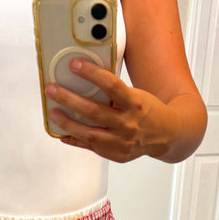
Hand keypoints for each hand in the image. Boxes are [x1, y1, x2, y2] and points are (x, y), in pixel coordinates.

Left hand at [44, 58, 177, 162]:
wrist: (166, 134)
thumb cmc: (147, 111)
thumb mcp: (135, 96)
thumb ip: (113, 92)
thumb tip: (85, 80)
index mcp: (135, 103)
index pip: (111, 85)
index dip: (92, 73)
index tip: (75, 64)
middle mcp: (128, 124)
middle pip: (94, 111)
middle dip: (69, 99)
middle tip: (52, 89)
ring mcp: (122, 142)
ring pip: (89, 133)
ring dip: (67, 122)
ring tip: (53, 113)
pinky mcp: (117, 155)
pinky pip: (91, 148)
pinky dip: (75, 140)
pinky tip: (62, 134)